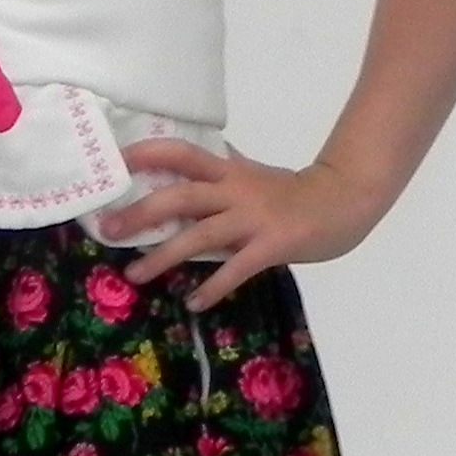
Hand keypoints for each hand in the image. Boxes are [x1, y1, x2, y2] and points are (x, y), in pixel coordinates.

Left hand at [97, 139, 388, 309]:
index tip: (114, 164)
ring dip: (163, 256)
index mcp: (230, 171)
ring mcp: (254, 218)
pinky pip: (236, 268)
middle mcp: (237, 191)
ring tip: (135, 275)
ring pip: (200, 234)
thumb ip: (223, 172)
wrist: (346, 200)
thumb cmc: (297, 191)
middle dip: (141, 212)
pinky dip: (212, 287)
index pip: (182, 153)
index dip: (146, 154)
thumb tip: (188, 162)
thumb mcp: (255, 174)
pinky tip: (194, 302)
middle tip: (109, 229)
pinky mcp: (272, 244)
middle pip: (181, 195)